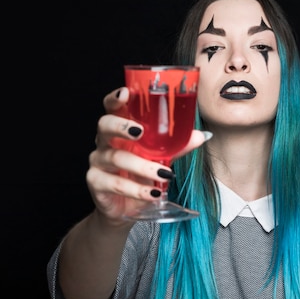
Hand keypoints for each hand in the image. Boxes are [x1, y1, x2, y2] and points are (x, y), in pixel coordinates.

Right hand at [85, 87, 208, 223]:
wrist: (125, 206)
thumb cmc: (141, 172)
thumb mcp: (161, 156)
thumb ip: (178, 144)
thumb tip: (203, 135)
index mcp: (120, 127)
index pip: (112, 106)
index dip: (115, 98)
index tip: (126, 92)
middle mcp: (105, 141)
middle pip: (104, 126)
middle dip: (120, 126)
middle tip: (139, 131)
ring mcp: (98, 161)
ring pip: (116, 158)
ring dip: (142, 166)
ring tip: (165, 173)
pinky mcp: (96, 183)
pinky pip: (116, 184)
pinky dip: (138, 189)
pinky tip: (153, 193)